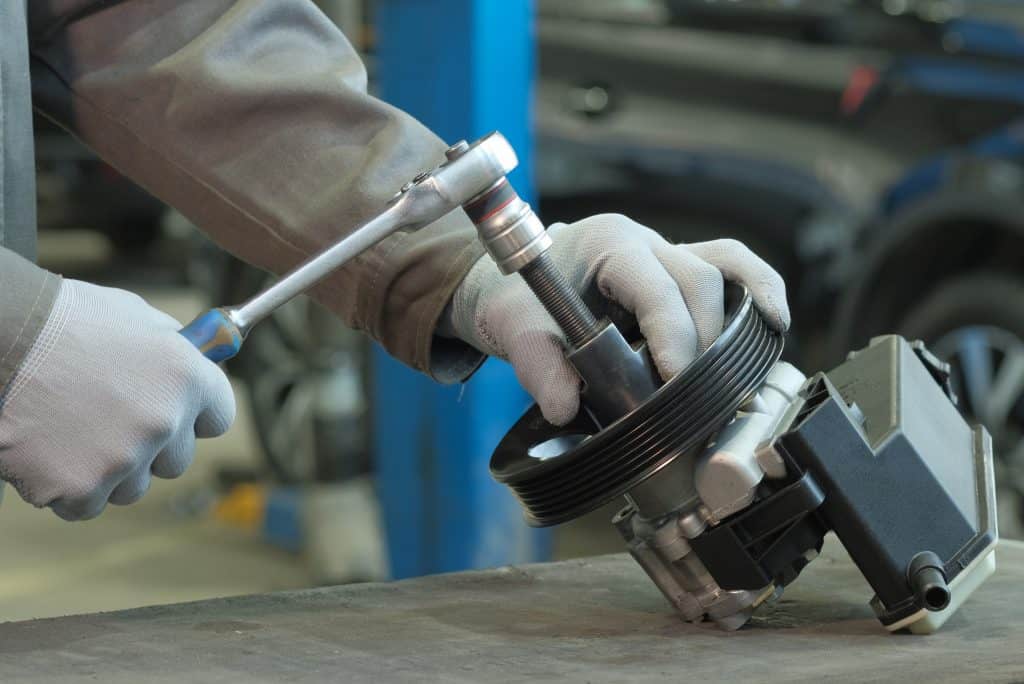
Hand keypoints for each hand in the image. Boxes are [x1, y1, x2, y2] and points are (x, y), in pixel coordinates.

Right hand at [0, 279, 234, 519]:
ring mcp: (122, 460)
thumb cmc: (64, 320)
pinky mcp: (78, 488)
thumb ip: (173, 348)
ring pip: (131, 487)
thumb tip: (197, 361)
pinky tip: (49, 450)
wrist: (0, 337)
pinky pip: (85, 504)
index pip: (219, 418)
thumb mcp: (135, 318)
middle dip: (150, 446)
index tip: (176, 412)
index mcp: (187, 378)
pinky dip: (67, 487)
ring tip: (73, 429)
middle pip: (176, 461)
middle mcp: (164, 422)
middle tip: (109, 418)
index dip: (195, 415)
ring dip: (109, 470)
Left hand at [447, 214, 788, 424]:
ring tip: (761, 357)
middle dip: (704, 339)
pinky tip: (772, 326)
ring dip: (749, 308)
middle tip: (695, 396)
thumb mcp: (513, 327)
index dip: (674, 333)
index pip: (656, 284)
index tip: (676, 380)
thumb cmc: (514, 297)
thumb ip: (536, 364)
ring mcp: (667, 255)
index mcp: (607, 244)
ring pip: (729, 265)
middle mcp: (646, 243)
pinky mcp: (678, 277)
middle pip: (702, 278)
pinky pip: (730, 272)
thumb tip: (565, 406)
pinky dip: (755, 294)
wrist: (511, 284)